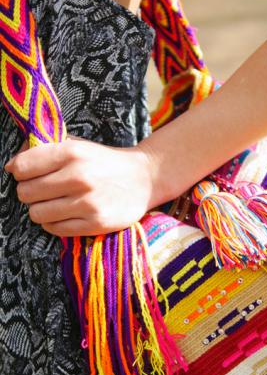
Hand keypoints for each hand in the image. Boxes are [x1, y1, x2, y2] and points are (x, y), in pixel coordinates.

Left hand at [3, 135, 153, 236]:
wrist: (144, 179)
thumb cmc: (104, 162)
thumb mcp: (78, 145)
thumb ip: (46, 149)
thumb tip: (12, 164)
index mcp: (72, 152)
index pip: (22, 167)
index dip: (19, 172)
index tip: (28, 174)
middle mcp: (79, 176)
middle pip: (26, 192)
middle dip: (30, 192)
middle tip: (43, 190)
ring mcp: (88, 202)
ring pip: (36, 213)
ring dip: (41, 209)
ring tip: (55, 203)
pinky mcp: (96, 223)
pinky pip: (55, 228)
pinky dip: (54, 223)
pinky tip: (65, 214)